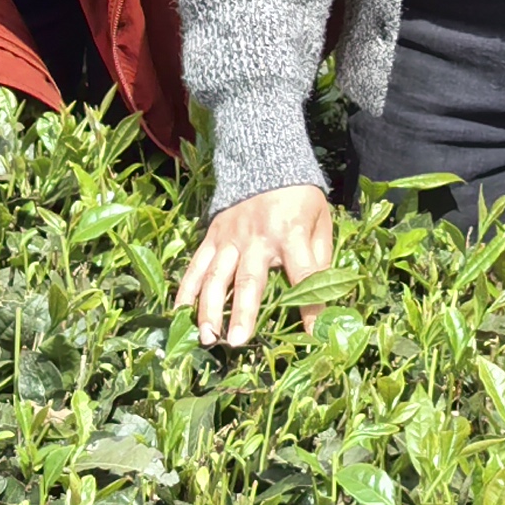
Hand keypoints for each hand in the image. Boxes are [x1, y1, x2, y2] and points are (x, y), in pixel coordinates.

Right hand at [181, 183, 335, 348]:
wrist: (264, 162)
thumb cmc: (299, 199)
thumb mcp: (320, 222)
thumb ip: (320, 257)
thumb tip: (324, 297)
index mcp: (291, 234)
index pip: (305, 274)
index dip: (311, 306)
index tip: (314, 334)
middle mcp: (258, 237)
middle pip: (249, 279)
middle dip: (243, 312)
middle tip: (238, 341)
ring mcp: (231, 237)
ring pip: (217, 276)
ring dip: (210, 308)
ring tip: (208, 336)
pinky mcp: (212, 236)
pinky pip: (196, 265)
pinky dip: (187, 289)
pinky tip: (180, 313)